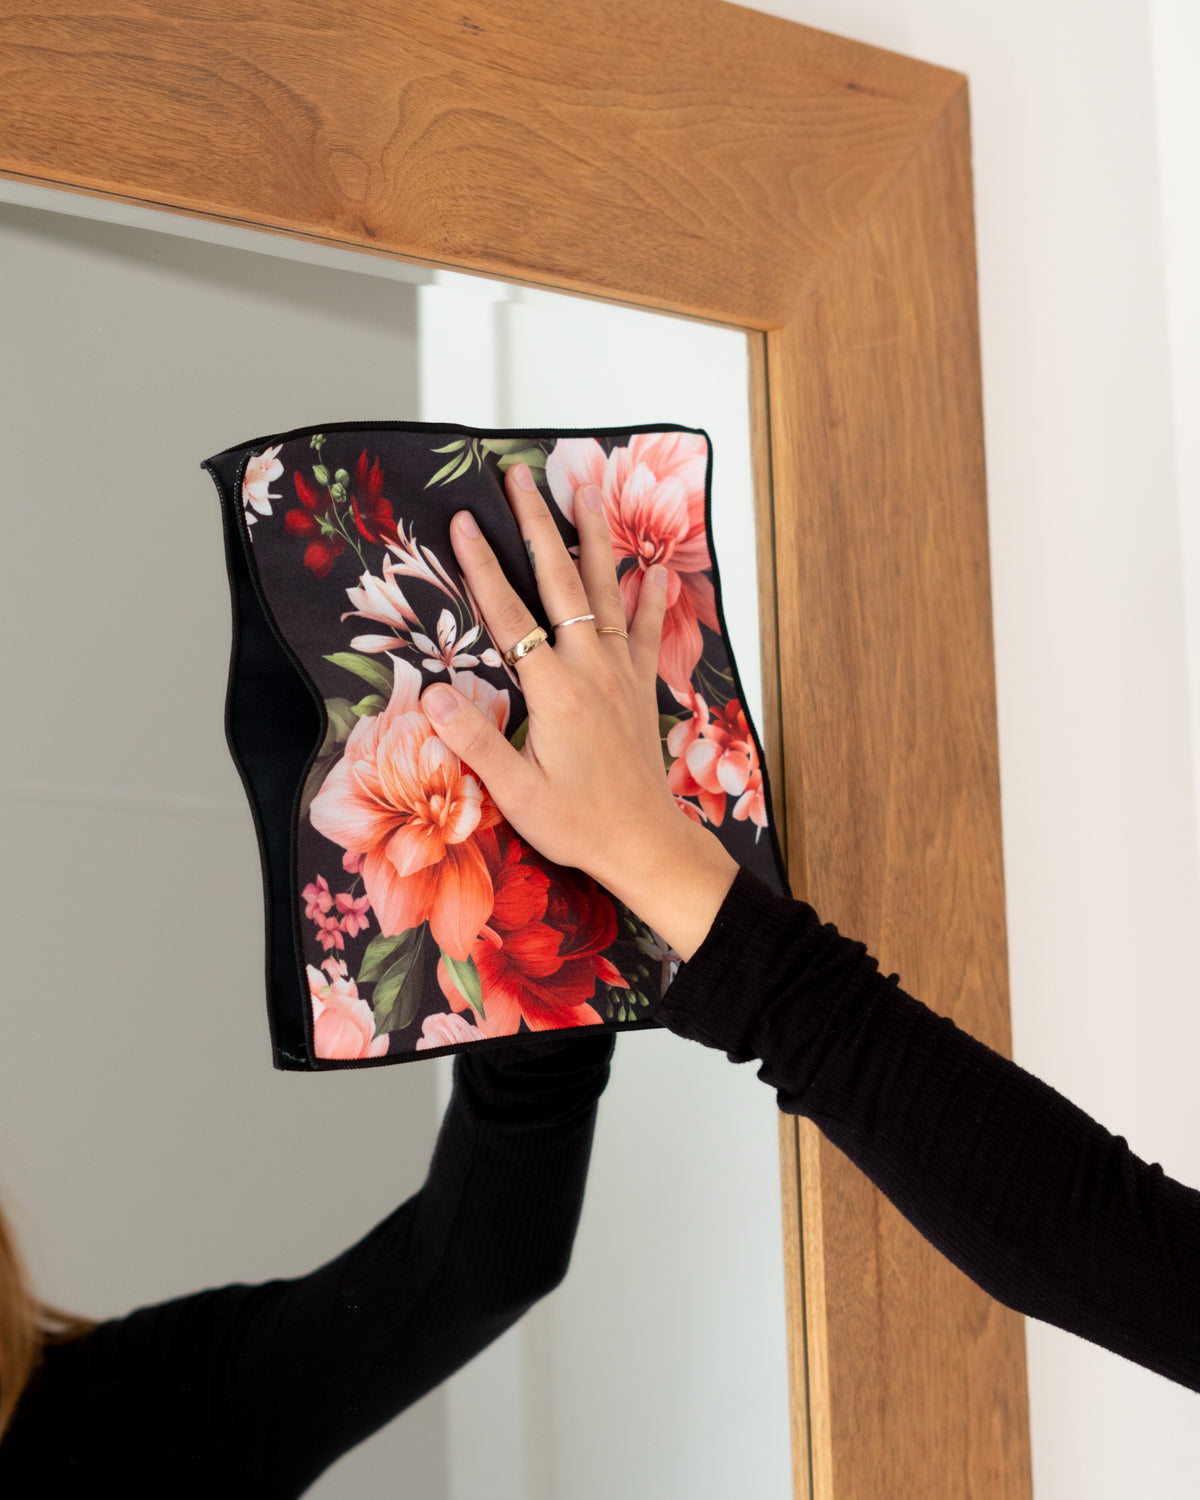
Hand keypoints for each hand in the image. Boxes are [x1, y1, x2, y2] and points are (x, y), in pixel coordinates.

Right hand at [418, 463, 737, 961]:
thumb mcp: (516, 794)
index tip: (461, 522)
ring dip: (595, 539)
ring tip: (589, 490)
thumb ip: (477, 743)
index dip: (482, 567)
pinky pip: (643, 629)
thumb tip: (434, 696)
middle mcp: (591, 671)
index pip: (510, 617)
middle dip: (536, 525)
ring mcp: (620, 674)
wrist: (644, 844)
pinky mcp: (640, 687)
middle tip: (519, 479)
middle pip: (560, 583)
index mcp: (555, 693)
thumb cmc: (577, 824)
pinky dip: (648, 596)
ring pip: (606, 592)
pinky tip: (650, 568)